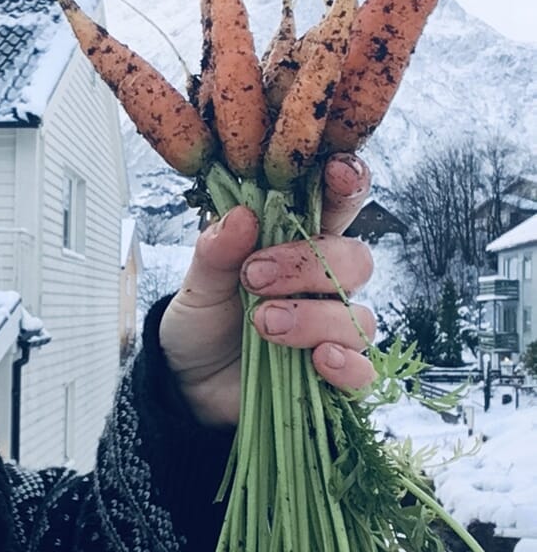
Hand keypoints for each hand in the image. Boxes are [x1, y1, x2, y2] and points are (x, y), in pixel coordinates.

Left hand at [159, 155, 375, 426]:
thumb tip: (241, 216)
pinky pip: (362, 370)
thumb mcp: (199, 283)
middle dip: (308, 265)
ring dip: (312, 318)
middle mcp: (324, 285)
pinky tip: (318, 360)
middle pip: (355, 261)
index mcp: (298, 246)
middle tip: (254, 277)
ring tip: (263, 324)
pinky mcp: (332, 374)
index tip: (336, 173)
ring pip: (357, 317)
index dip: (348, 185)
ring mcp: (332, 330)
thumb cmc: (203, 319)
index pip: (339, 206)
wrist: (188, 379)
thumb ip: (217, 251)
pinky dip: (347, 365)